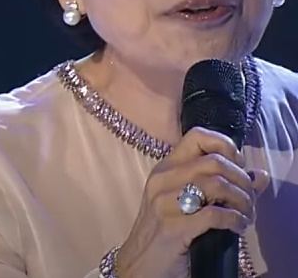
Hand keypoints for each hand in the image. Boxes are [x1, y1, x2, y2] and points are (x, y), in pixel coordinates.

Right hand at [116, 127, 269, 277]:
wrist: (139, 264)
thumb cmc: (164, 231)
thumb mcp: (185, 201)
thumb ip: (220, 185)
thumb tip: (260, 176)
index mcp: (165, 167)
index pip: (196, 136)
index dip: (225, 145)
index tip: (238, 166)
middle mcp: (163, 179)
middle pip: (214, 161)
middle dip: (241, 180)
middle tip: (249, 199)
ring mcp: (165, 202)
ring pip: (216, 184)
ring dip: (241, 201)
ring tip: (246, 214)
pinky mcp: (172, 227)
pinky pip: (213, 215)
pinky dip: (234, 220)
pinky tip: (238, 227)